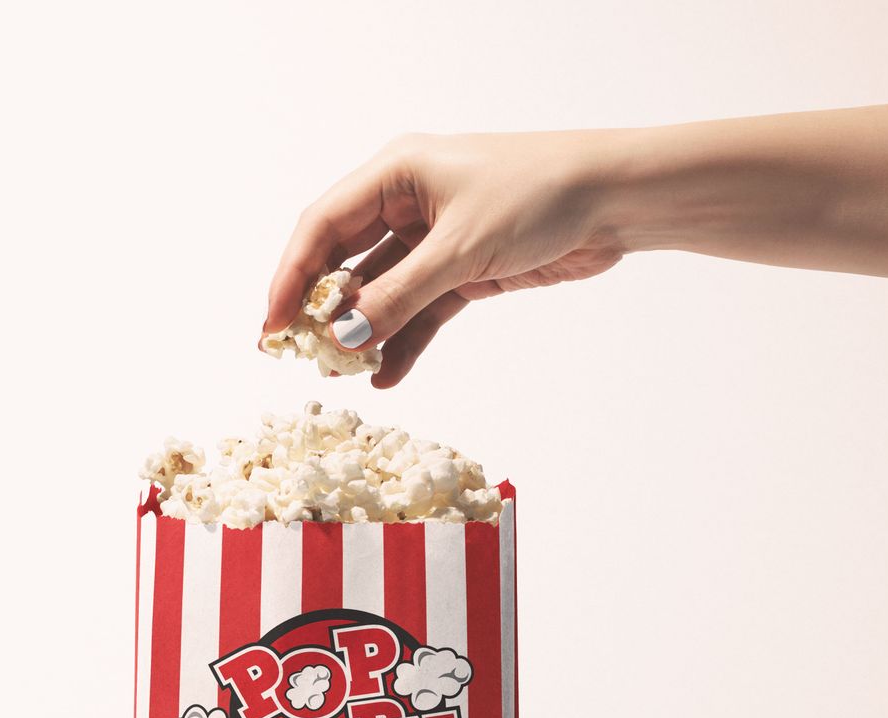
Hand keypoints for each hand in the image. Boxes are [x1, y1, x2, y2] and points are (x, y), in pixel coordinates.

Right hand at [263, 132, 626, 387]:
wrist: (614, 201)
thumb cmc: (539, 195)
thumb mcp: (460, 249)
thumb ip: (400, 296)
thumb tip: (345, 337)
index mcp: (396, 173)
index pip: (323, 226)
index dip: (292, 276)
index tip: (273, 326)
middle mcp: (408, 202)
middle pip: (346, 260)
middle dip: (323, 310)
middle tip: (298, 356)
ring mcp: (435, 238)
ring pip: (383, 291)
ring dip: (365, 331)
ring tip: (344, 374)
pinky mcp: (466, 268)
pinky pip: (421, 309)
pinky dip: (405, 340)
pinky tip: (388, 373)